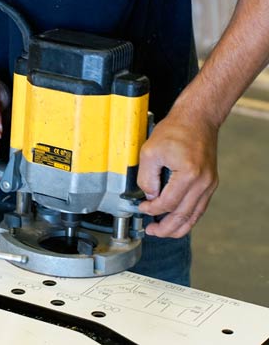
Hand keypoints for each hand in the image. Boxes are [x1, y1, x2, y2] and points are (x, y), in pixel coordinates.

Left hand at [137, 107, 218, 237]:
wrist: (197, 119)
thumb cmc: (175, 131)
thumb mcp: (150, 151)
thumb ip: (146, 177)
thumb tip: (148, 196)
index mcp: (188, 175)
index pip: (167, 203)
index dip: (151, 210)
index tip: (141, 208)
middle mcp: (203, 183)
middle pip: (183, 216)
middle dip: (165, 228)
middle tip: (151, 231)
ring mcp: (209, 184)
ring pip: (194, 215)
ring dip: (178, 227)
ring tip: (162, 231)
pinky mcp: (210, 183)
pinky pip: (199, 207)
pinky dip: (188, 217)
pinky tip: (176, 220)